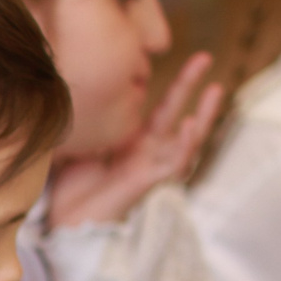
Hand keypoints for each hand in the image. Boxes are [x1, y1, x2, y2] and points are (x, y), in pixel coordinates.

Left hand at [45, 52, 224, 228]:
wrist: (65, 224)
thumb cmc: (71, 190)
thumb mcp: (80, 148)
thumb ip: (89, 125)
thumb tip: (77, 91)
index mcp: (134, 143)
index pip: (159, 108)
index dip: (171, 85)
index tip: (176, 58)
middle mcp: (148, 153)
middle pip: (176, 113)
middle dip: (190, 85)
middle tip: (205, 56)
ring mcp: (151, 168)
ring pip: (187, 140)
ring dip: (203, 115)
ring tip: (214, 90)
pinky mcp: (148, 183)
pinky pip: (173, 164)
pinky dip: (183, 145)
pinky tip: (190, 124)